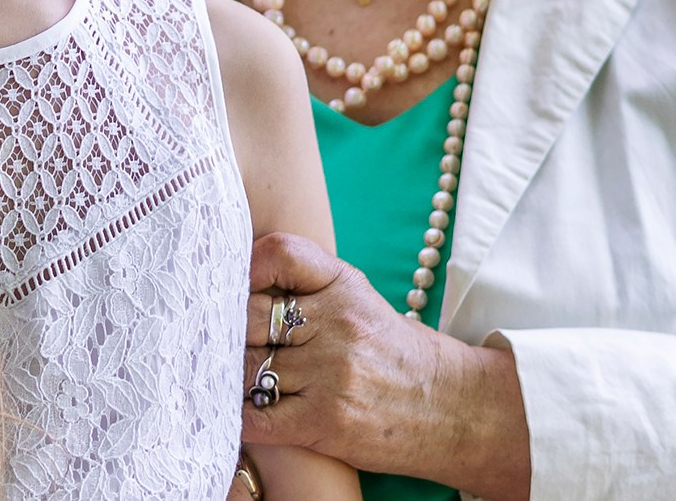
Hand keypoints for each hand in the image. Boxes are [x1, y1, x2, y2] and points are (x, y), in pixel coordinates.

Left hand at [243, 232, 531, 499]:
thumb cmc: (395, 353)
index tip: (237, 286)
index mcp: (344, 287)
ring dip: (232, 375)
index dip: (247, 268)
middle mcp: (338, 325)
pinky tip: (240, 411)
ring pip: (245, 366)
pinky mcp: (325, 422)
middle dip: (230, 330)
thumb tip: (236, 282)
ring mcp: (331, 374)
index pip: (278, 253)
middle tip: (222, 340)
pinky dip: (239, 416)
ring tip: (232, 377)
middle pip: (249, 315)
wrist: (452, 409)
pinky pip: (255, 416)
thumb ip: (308, 285)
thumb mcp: (360, 300)